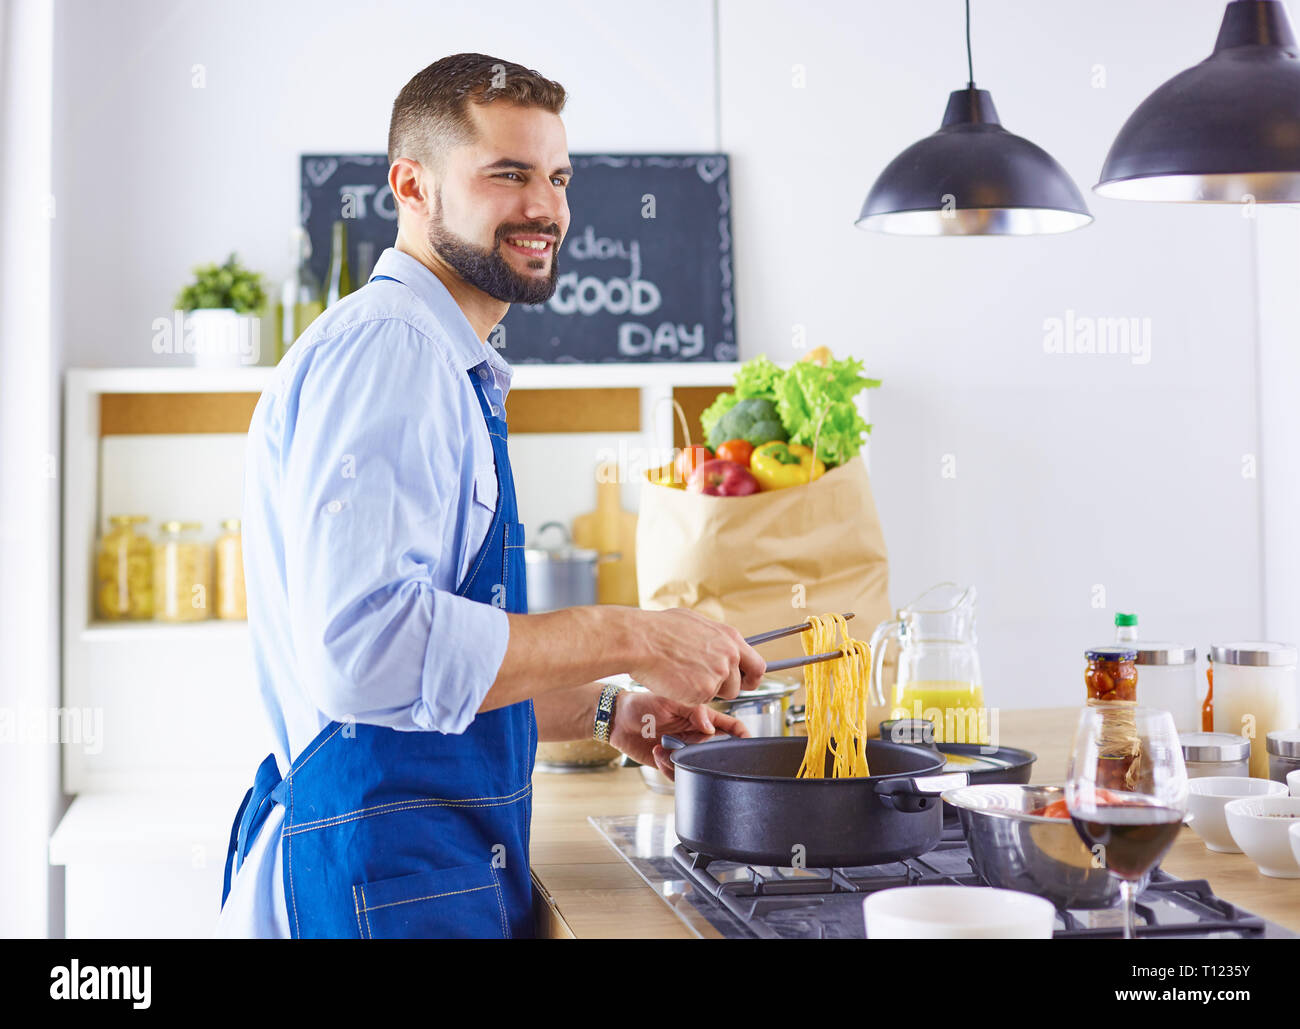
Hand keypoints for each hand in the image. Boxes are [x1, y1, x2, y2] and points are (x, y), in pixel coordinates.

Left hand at [608, 689, 750, 781]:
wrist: (617, 720)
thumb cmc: (641, 704)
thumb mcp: (668, 700)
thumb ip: (693, 711)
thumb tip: (711, 727)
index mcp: (701, 718)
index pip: (730, 727)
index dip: (742, 735)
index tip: (747, 743)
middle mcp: (695, 736)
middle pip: (716, 752)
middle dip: (706, 755)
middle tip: (688, 748)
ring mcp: (684, 751)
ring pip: (698, 768)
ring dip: (683, 763)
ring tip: (665, 749)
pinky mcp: (670, 764)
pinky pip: (679, 775)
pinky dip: (670, 769)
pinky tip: (657, 753)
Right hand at [626, 608, 765, 705]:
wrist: (641, 640)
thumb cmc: (659, 629)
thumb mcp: (695, 623)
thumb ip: (714, 637)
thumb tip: (717, 643)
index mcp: (730, 637)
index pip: (757, 665)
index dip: (751, 677)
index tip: (744, 682)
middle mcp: (730, 655)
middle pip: (740, 684)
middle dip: (727, 688)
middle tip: (709, 685)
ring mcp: (719, 674)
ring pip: (721, 694)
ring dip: (706, 691)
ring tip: (684, 676)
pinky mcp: (704, 691)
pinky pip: (702, 701)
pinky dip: (690, 696)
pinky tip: (676, 681)